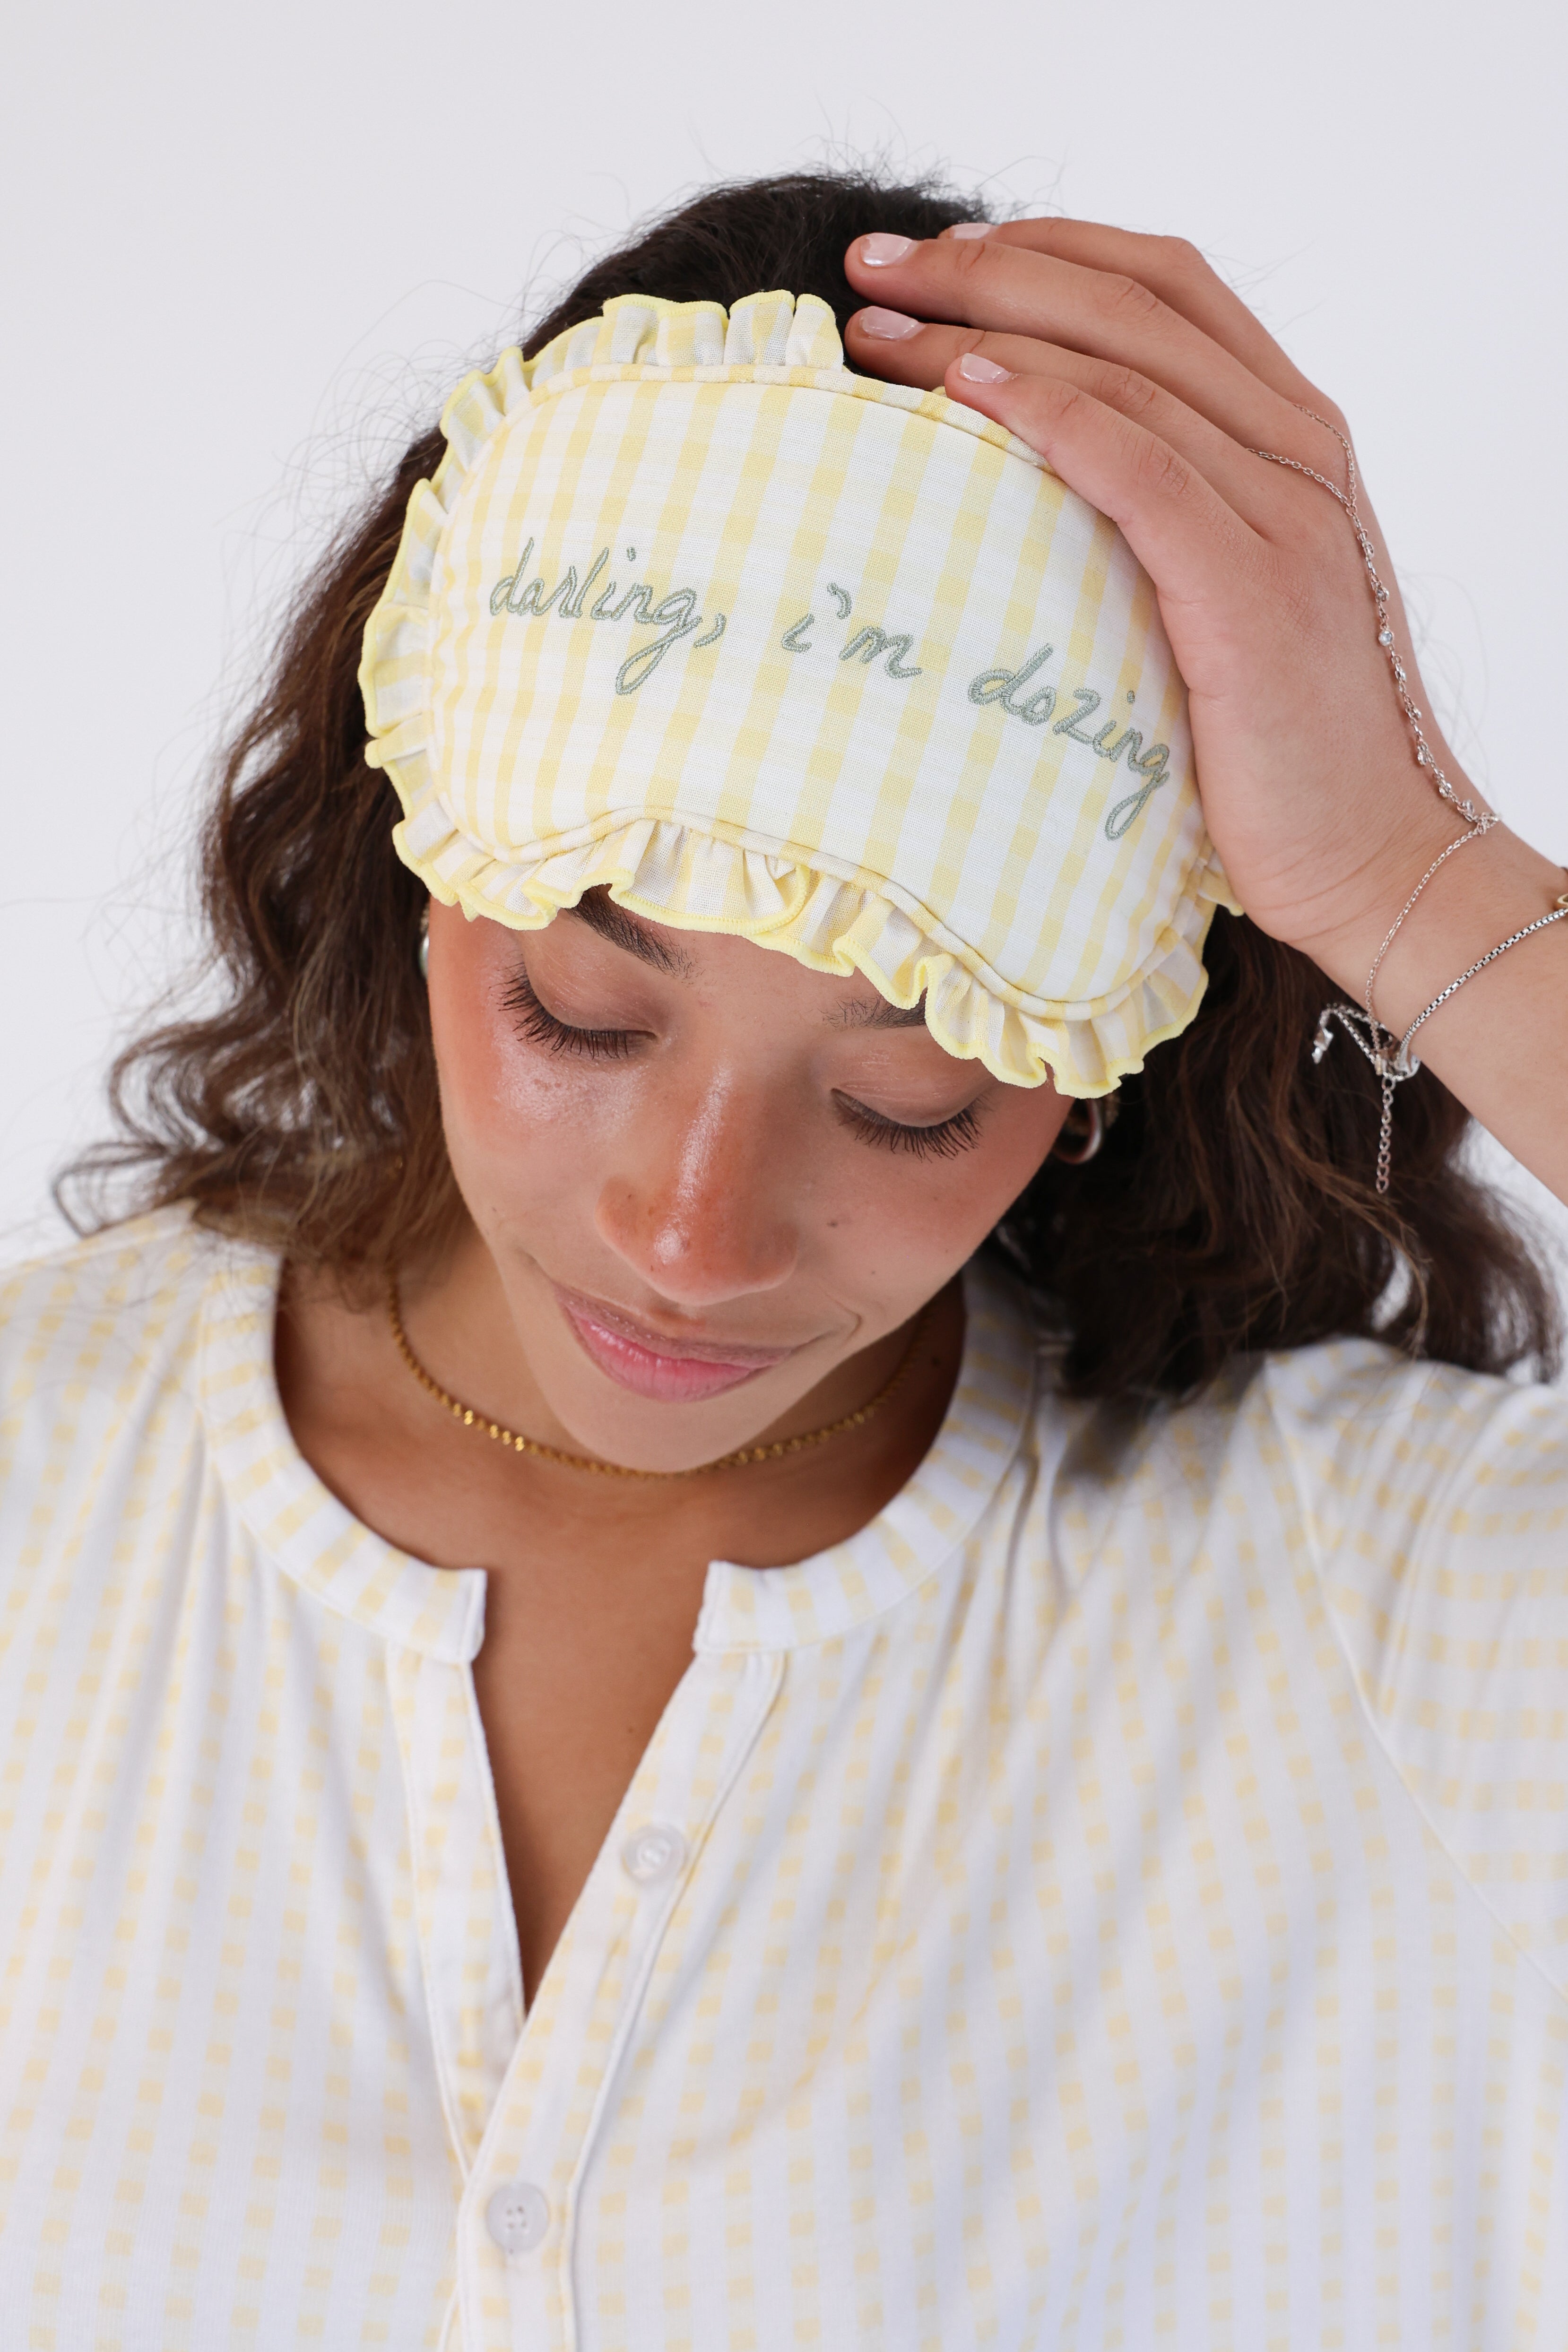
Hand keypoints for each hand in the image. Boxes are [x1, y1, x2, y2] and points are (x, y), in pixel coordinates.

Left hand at [840, 219, 1551, 1009]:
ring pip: (1123, 371)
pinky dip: (1048, 415)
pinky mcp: (1253, 590)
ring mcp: (1286, 513)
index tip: (931, 253)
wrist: (1372, 856)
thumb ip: (1158, 521)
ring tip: (877, 330)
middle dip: (986, 268)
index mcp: (1294, 436)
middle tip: (871, 264)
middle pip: (1130, 302)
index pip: (1163, 284)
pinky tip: (965, 391)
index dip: (1043, 246)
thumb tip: (1024, 489)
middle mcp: (1300, 449)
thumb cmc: (1276, 752)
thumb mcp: (1218, 603)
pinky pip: (1141, 465)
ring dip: (985, 334)